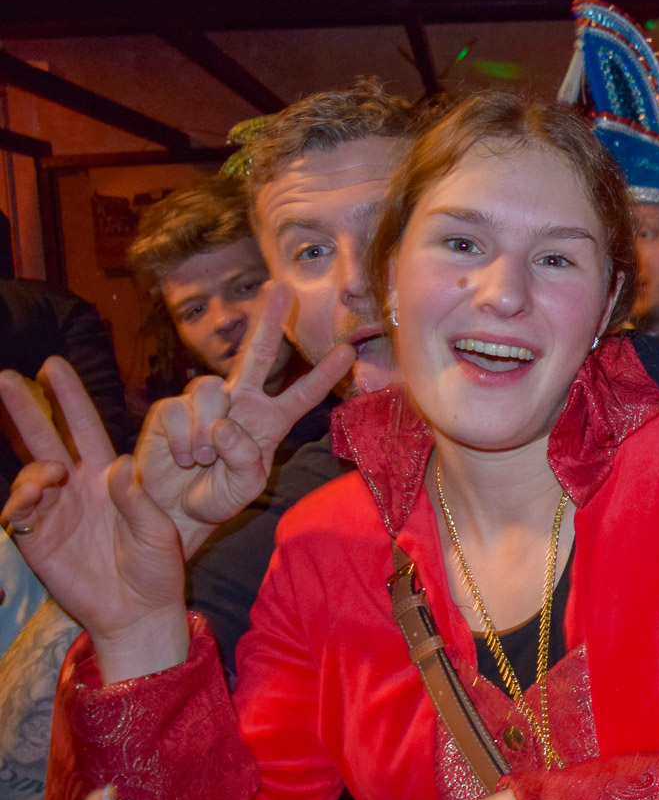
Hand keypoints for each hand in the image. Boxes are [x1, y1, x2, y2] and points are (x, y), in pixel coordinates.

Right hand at [0, 359, 189, 679]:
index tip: (53, 365)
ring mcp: (54, 512)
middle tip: (5, 377)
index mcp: (109, 478)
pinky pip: (17, 512)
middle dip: (26, 408)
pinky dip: (20, 501)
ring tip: (51, 475)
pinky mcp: (37, 539)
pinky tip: (33, 501)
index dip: (69, 398)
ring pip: (29, 474)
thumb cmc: (157, 569)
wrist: (139, 612)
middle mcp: (77, 488)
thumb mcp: (158, 532)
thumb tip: (117, 464)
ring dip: (33, 468)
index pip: (86, 428)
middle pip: (45, 440)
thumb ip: (137, 500)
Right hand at [137, 283, 351, 558]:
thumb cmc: (215, 498)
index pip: (301, 395)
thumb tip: (226, 425)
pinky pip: (178, 410)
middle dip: (268, 320)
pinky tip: (183, 459)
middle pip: (257, 353)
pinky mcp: (171, 410)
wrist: (172, 511)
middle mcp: (239, 405)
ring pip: (209, 389)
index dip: (322, 375)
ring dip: (207, 429)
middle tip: (281, 288)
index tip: (348, 351)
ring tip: (203, 459)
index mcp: (268, 423)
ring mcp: (204, 404)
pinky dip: (183, 439)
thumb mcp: (243, 487)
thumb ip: (245, 460)